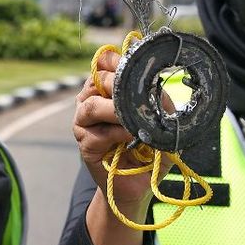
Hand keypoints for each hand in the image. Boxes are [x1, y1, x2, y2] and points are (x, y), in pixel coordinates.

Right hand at [72, 49, 172, 219]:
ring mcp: (84, 123)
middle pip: (99, 80)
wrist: (139, 184)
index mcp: (107, 88)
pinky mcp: (85, 145)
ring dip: (115, 110)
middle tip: (140, 96)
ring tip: (133, 119)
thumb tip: (154, 85)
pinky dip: (117, 133)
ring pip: (91, 105)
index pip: (104, 63)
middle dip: (120, 85)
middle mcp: (90, 100)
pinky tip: (131, 137)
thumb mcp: (161, 118)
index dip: (117, 60)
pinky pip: (97, 134)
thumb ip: (157, 99)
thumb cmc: (149, 147)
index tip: (135, 63)